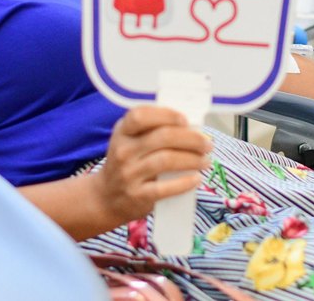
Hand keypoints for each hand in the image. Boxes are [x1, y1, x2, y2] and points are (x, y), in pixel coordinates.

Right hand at [94, 106, 212, 225]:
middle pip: (162, 137)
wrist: (106, 197)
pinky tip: (196, 178)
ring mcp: (128, 174)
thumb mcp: (130, 141)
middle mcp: (123, 151)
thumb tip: (192, 127)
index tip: (185, 120)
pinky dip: (185, 182)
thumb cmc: (128, 163)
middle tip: (207, 144)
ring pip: (167, 160)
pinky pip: (165, 188)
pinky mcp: (137, 195)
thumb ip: (153, 131)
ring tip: (205, 161)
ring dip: (193, 159)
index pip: (140, 115)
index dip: (166, 115)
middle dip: (191, 139)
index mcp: (122, 131)